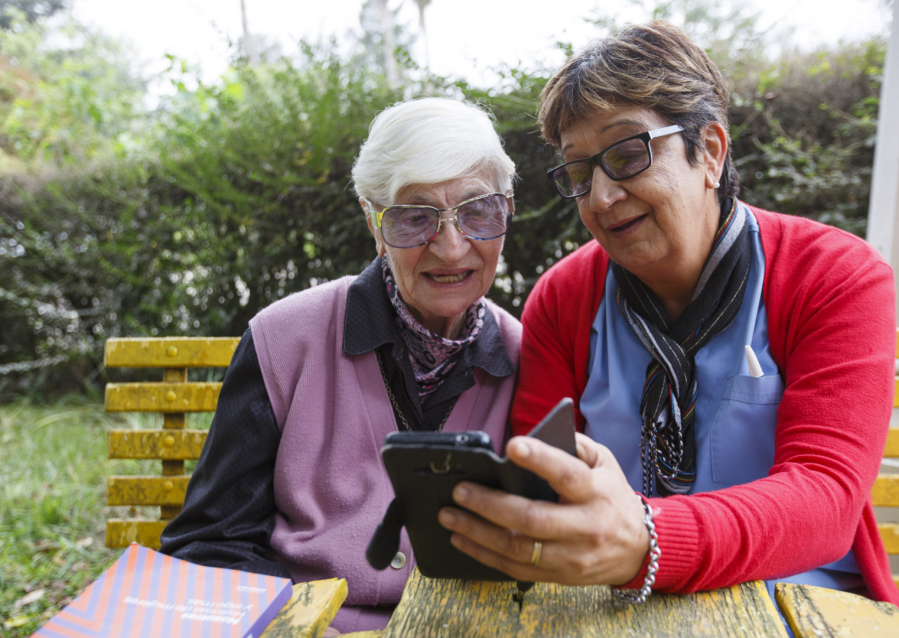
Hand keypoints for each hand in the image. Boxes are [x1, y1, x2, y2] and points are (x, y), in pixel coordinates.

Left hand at [438, 433, 649, 585]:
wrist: (638, 549)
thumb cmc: (612, 497)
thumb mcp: (605, 463)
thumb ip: (574, 445)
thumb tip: (536, 435)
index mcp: (595, 492)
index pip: (567, 474)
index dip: (540, 460)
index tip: (512, 446)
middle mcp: (584, 527)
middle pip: (532, 518)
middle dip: (490, 504)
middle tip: (460, 490)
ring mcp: (570, 556)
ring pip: (518, 549)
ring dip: (477, 533)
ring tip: (449, 515)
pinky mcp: (558, 576)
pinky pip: (514, 570)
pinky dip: (484, 555)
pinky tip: (462, 538)